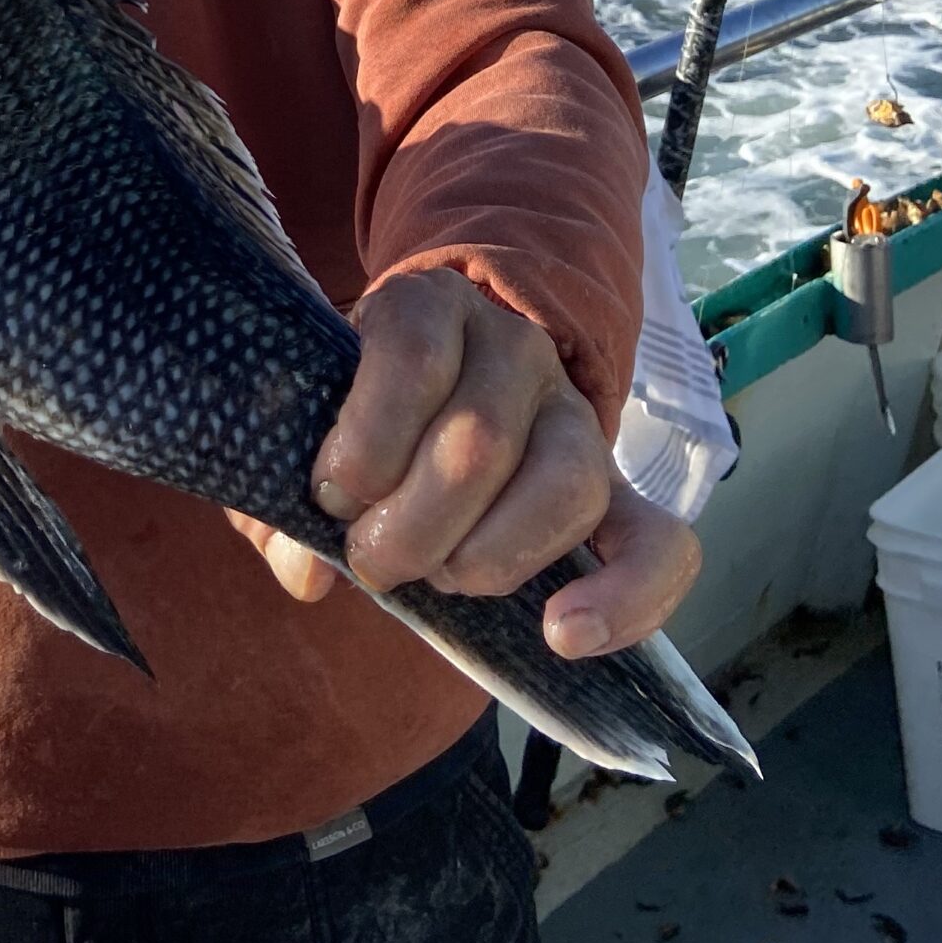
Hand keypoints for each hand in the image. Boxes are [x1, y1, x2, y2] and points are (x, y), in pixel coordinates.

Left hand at [231, 268, 699, 656]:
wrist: (434, 391)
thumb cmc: (355, 417)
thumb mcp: (305, 432)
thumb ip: (280, 499)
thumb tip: (304, 572)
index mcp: (426, 308)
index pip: (412, 354)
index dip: (368, 436)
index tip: (330, 493)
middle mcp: (513, 346)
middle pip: (481, 437)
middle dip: (414, 523)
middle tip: (371, 561)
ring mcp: (574, 415)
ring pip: (564, 483)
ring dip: (491, 555)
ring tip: (440, 580)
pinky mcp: (619, 489)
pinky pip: (661, 543)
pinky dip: (626, 598)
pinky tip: (563, 634)